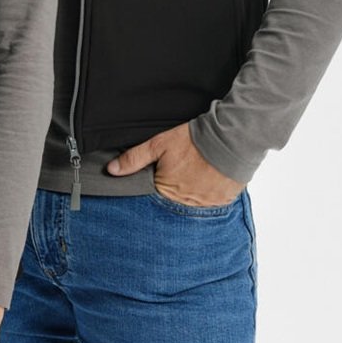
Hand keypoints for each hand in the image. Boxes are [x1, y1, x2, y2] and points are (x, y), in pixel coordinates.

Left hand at [106, 122, 243, 206]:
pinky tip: (210, 176)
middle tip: (185, 168)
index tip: (166, 171)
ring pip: (193, 201)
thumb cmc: (193, 141)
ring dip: (193, 189)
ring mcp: (206, 204)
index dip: (158, 181)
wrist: (230, 138)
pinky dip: (210, 191)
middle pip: (174, 199)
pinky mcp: (223, 201)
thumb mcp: (158, 144)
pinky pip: (212, 201)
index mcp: (167, 191)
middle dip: (176, 185)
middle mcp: (185, 203)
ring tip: (198, 170)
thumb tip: (111, 170)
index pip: (155, 194)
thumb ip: (134, 158)